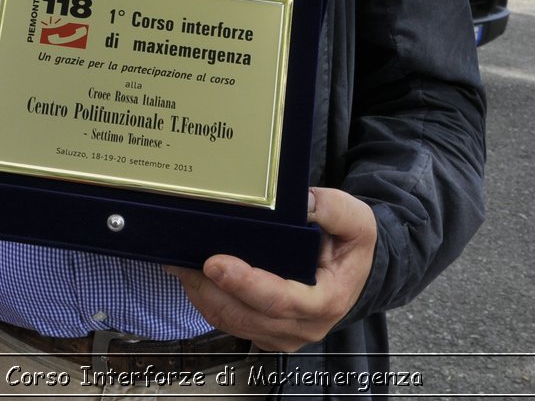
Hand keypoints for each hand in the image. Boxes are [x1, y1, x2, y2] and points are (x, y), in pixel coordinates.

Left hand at [167, 186, 377, 351]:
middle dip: (210, 289)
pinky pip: (229, 321)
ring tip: (179, 264)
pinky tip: (191, 275)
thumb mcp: (356, 219)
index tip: (215, 263)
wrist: (352, 268)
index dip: (245, 284)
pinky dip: (206, 300)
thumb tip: (301, 201)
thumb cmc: (350, 243)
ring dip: (202, 295)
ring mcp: (281, 333)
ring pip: (231, 321)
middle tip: (183, 260)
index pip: (280, 300)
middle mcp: (302, 325)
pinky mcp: (264, 331)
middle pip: (246, 315)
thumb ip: (333, 210)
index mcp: (326, 300)